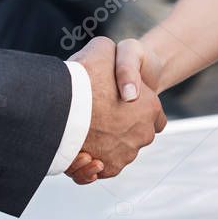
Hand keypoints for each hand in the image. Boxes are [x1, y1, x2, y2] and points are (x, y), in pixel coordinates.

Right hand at [68, 37, 166, 181]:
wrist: (63, 101)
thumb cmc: (84, 72)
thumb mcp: (103, 48)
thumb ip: (115, 57)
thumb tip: (116, 69)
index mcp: (150, 106)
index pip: (154, 115)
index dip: (138, 109)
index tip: (118, 105)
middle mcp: (143, 133)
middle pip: (133, 134)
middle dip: (117, 129)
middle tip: (93, 119)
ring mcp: (127, 153)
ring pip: (116, 152)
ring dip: (101, 146)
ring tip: (81, 135)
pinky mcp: (108, 169)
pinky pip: (101, 170)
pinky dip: (91, 166)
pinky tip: (81, 154)